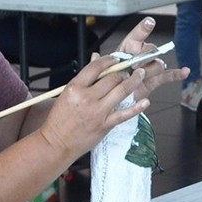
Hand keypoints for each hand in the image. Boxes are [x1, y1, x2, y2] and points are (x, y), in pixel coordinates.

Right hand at [41, 18, 185, 157]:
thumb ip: (83, 78)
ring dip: (134, 80)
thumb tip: (95, 58)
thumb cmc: (59, 120)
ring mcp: (97, 112)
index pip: (96, 66)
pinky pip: (125, 114)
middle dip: (123, 71)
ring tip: (140, 75)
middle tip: (128, 70)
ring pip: (121, 90)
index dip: (109, 60)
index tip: (116, 59)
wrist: (56, 143)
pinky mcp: (104, 125)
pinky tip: (145, 101)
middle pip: (112, 77)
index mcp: (75, 88)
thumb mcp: (66, 94)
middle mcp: (87, 98)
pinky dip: (137, 107)